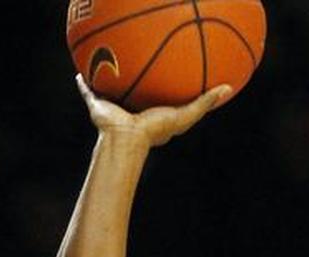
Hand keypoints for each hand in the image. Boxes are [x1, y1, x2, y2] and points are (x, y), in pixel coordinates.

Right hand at [76, 75, 231, 147]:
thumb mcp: (186, 114)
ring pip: (111, 92)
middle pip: (134, 94)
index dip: (163, 92)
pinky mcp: (98, 106)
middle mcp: (132, 111)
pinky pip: (89, 92)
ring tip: (108, 66)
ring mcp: (114, 109)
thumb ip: (205, 103)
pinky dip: (84, 84)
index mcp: (151, 115)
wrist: (127, 137)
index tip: (170, 79)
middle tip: (140, 68)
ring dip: (108, 82)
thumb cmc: (156, 130)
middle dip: (136, 84)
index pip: (158, 102)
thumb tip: (228, 88)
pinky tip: (80, 73)